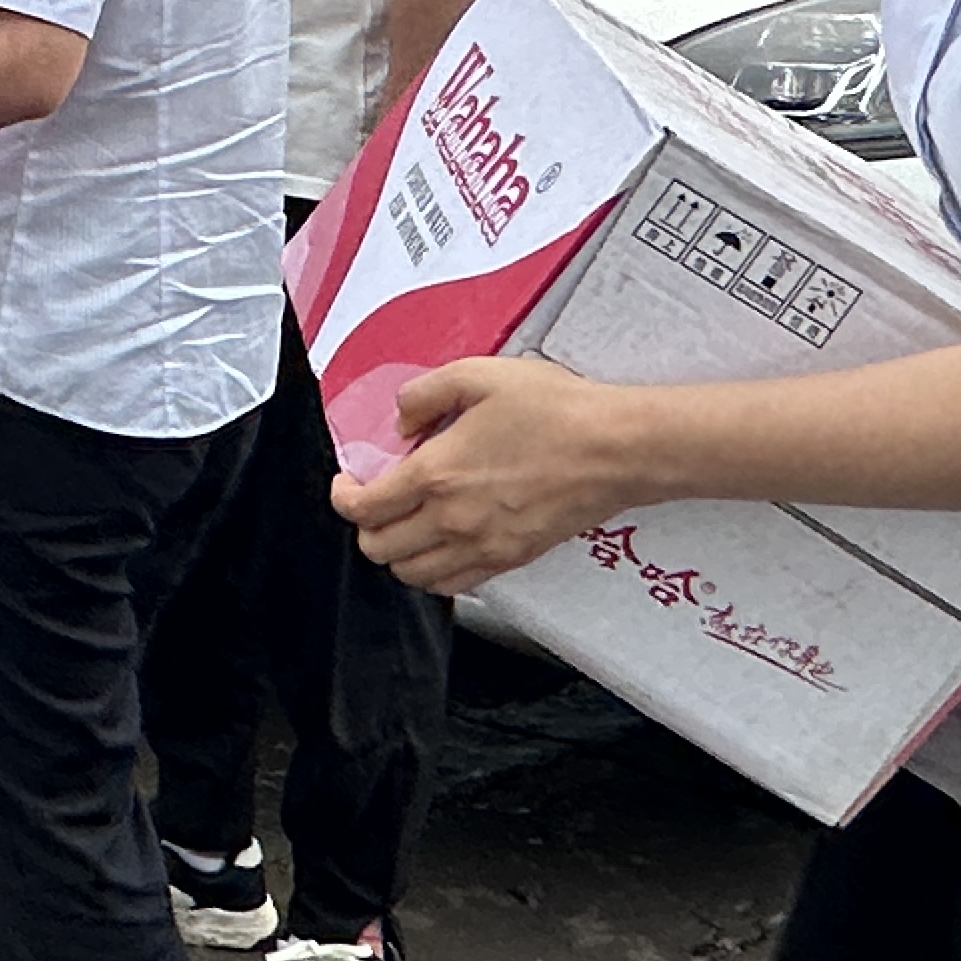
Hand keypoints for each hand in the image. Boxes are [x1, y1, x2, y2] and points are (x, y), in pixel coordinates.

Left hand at [330, 353, 644, 594]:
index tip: (349, 482)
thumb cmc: (555, 410)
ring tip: (405, 524)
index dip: (344, 496)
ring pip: (412, 576)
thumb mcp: (477, 375)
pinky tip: (440, 545)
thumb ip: (423, 394)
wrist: (616, 448)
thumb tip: (400, 420)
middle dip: (365, 526)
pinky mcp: (512, 559)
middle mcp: (453, 520)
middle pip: (379, 549)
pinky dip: (433, 572)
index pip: (364, 508)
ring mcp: (483, 546)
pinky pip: (453, 585)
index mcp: (437, 473)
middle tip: (375, 501)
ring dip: (397, 552)